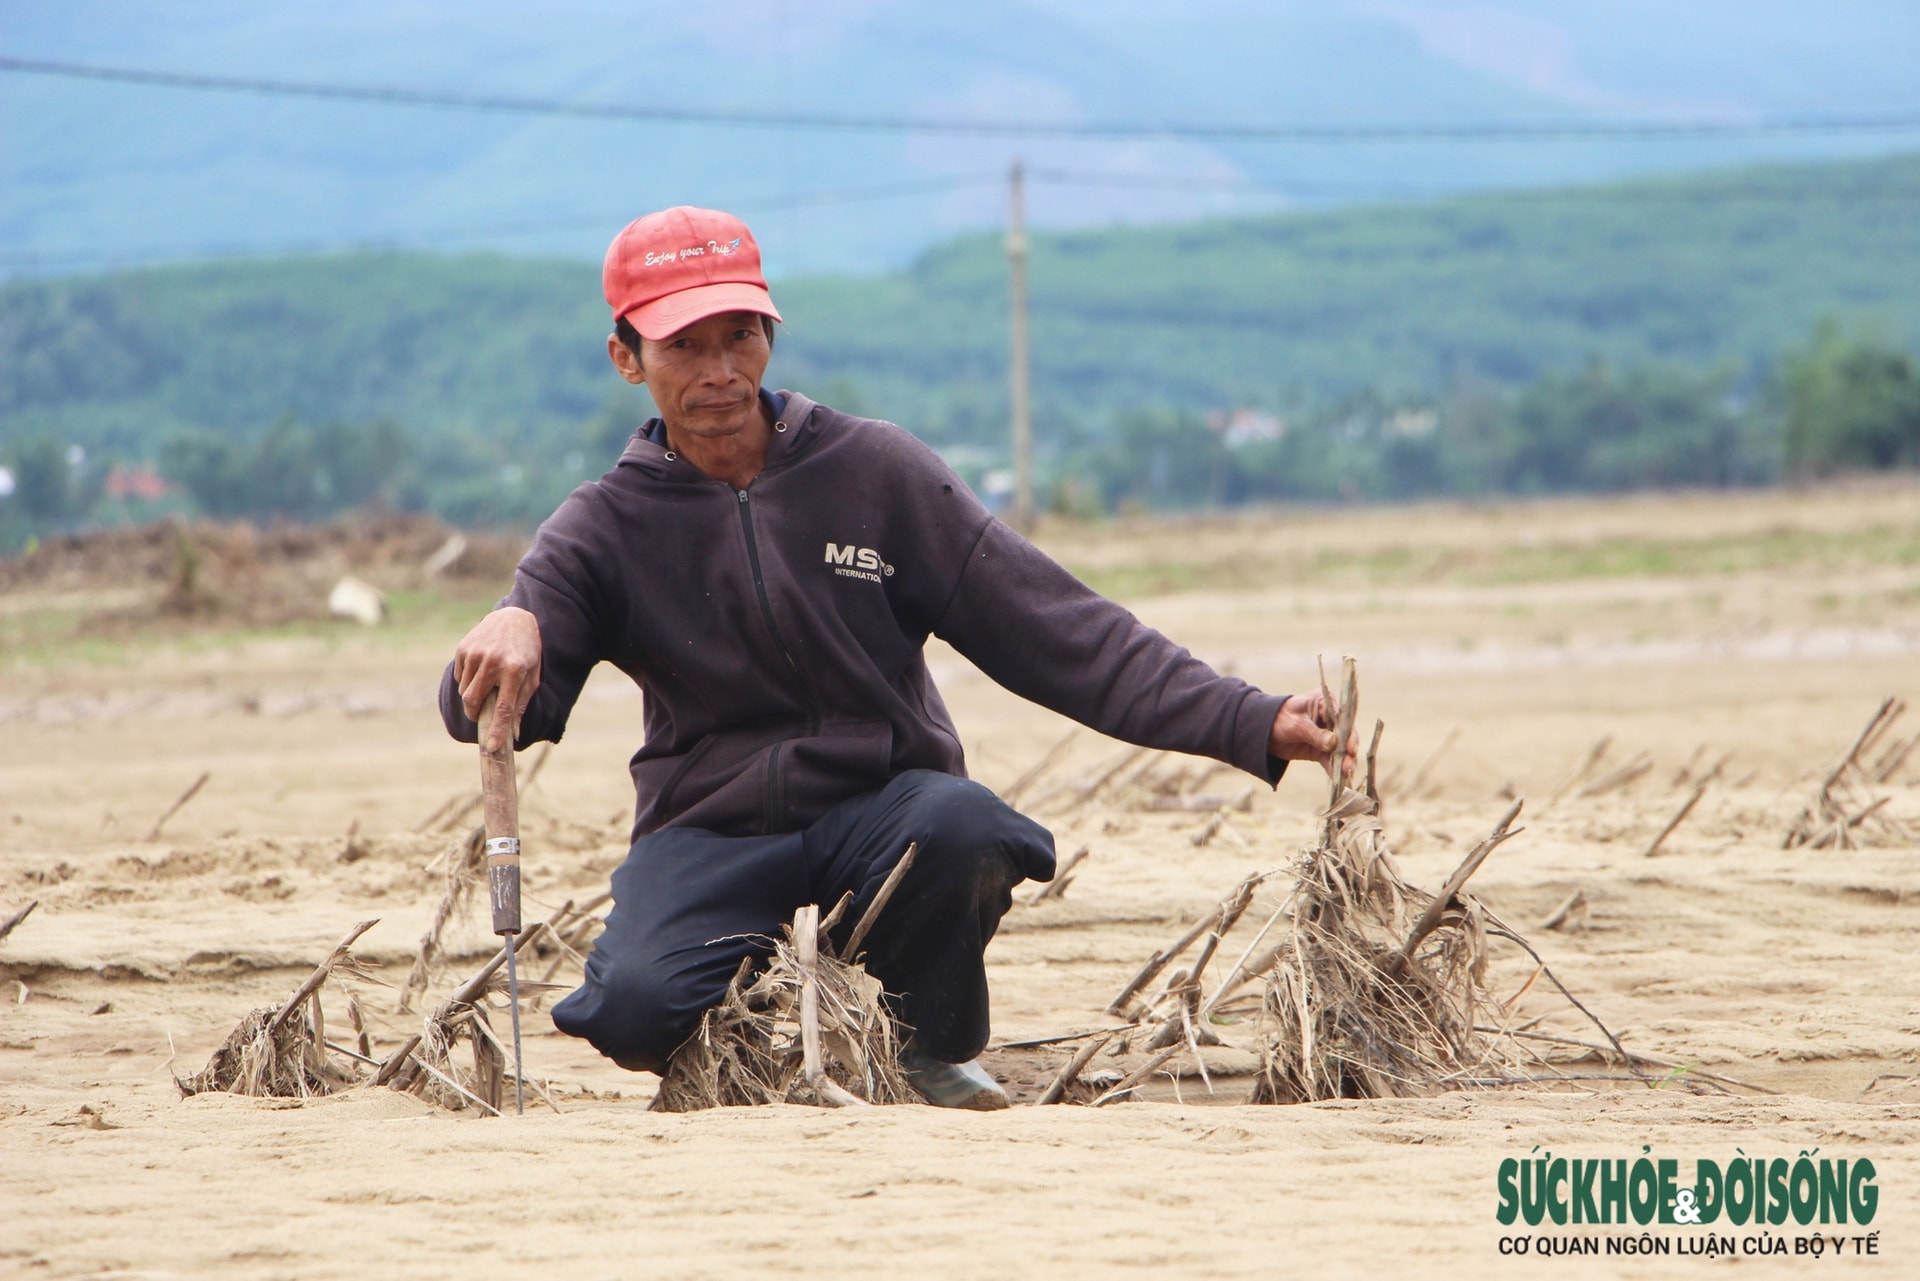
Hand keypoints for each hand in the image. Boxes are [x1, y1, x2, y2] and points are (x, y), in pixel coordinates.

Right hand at [453, 606, 541, 752]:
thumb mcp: (532, 677)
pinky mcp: (463, 648)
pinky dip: (468, 681)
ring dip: (473, 696)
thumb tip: (512, 734)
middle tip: (481, 715)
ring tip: (488, 683)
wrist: (514, 617)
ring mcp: (476, 654)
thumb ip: (521, 704)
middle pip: (474, 702)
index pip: (503, 709)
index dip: (497, 730)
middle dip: (475, 714)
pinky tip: (481, 669)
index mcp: (514, 671)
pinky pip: (460, 677)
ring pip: (465, 691)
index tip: (492, 747)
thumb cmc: (527, 652)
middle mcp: (493, 662)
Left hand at [1269, 688, 1358, 778]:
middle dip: (1348, 751)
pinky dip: (1334, 769)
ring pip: (1340, 749)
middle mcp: (1330, 718)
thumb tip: (1334, 743)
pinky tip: (1340, 780)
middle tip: (1349, 764)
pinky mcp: (1321, 750)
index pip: (1341, 718)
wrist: (1262, 732)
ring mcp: (1327, 735)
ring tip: (1346, 773)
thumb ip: (1315, 734)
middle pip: (1345, 735)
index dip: (1348, 734)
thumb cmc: (1279, 718)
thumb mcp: (1296, 725)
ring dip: (1343, 762)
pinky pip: (1330, 760)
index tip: (1351, 748)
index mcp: (1325, 702)